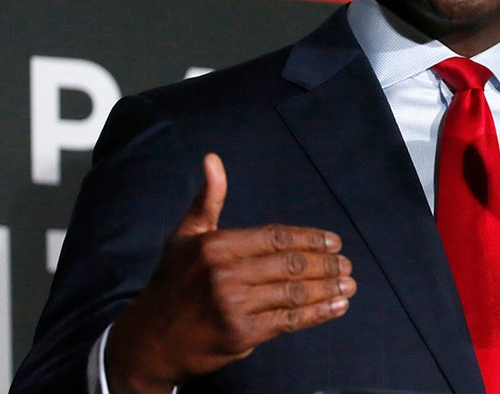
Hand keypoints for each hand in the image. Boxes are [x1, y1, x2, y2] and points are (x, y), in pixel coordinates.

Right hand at [105, 153, 355, 392]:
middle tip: (347, 265)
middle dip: (325, 265)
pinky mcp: (242, 334)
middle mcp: (226, 273)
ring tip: (348, 285)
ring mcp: (234, 305)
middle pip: (290, 264)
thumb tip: (212, 159)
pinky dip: (317, 314)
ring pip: (294, 293)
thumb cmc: (173, 282)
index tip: (334, 242)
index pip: (276, 237)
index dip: (310, 239)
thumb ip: (208, 199)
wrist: (150, 339)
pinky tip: (336, 307)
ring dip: (327, 289)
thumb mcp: (186, 236)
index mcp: (217, 245)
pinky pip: (289, 320)